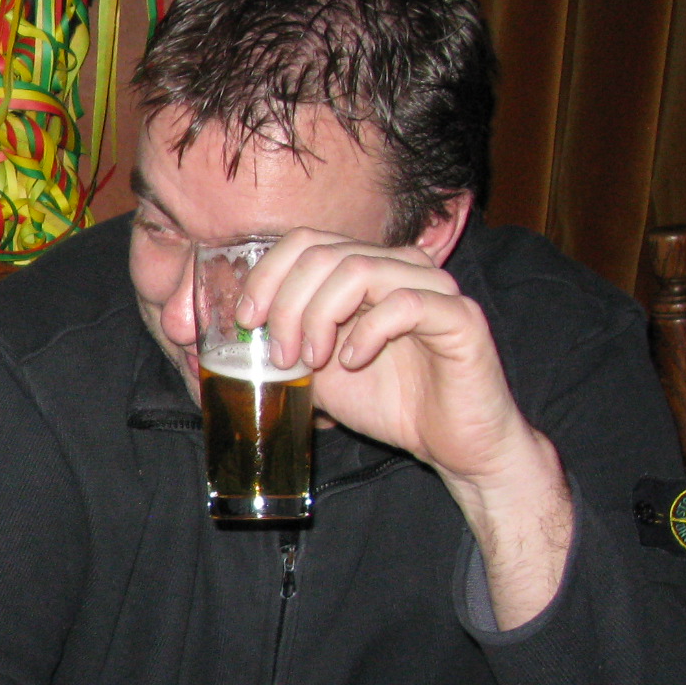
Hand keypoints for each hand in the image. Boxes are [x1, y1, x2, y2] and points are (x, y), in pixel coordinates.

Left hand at [239, 229, 572, 625]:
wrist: (453, 444)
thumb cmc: (387, 402)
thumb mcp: (316, 373)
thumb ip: (281, 346)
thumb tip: (224, 339)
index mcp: (365, 270)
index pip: (305, 240)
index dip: (267, 273)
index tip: (246, 319)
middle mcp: (399, 267)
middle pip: (325, 253)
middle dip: (287, 303)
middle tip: (279, 354)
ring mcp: (433, 287)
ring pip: (359, 270)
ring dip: (319, 316)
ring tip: (312, 360)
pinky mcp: (461, 317)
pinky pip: (406, 303)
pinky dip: (367, 331)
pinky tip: (353, 362)